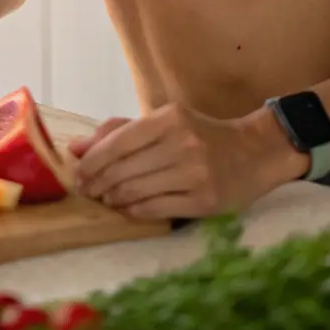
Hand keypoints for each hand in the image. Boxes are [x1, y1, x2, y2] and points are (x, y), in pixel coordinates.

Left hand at [73, 102, 309, 220]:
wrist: (254, 153)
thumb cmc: (201, 135)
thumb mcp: (165, 120)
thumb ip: (119, 131)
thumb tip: (75, 148)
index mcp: (170, 118)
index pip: (118, 141)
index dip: (92, 161)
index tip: (78, 173)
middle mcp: (182, 144)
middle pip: (124, 170)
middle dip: (98, 183)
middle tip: (88, 190)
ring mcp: (195, 174)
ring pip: (136, 192)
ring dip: (113, 198)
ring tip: (106, 198)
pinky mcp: (204, 202)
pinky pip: (155, 210)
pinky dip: (134, 211)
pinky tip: (128, 208)